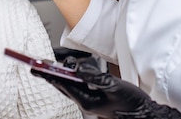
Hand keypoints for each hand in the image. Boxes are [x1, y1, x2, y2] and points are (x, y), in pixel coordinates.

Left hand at [32, 57, 180, 118]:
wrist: (144, 113)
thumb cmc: (132, 103)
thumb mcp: (115, 87)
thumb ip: (96, 77)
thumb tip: (78, 69)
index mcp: (87, 101)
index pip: (63, 84)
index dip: (48, 74)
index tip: (36, 68)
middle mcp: (85, 102)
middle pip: (62, 86)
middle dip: (49, 75)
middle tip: (36, 66)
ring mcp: (90, 101)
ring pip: (69, 87)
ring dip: (60, 76)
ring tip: (50, 66)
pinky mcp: (95, 98)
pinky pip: (77, 87)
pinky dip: (71, 79)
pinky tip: (70, 73)